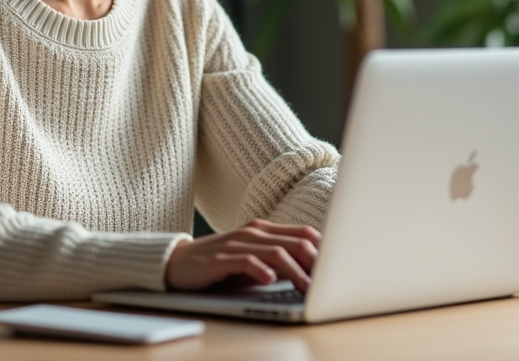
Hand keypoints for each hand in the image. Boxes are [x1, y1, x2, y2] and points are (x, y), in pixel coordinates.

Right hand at [164, 219, 320, 291]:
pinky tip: (270, 280)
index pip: (305, 233)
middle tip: (329, 282)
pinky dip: (261, 270)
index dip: (325, 251)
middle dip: (316, 263)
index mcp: (266, 230)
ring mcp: (237, 243)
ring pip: (276, 252)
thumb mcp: (254, 260)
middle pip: (296, 241)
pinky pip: (246, 261)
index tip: (339, 269)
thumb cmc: (222, 264)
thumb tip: (315, 273)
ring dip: (295, 271)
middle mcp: (254, 232)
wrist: (178, 263)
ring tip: (307, 288)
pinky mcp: (220, 258)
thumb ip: (280, 261)